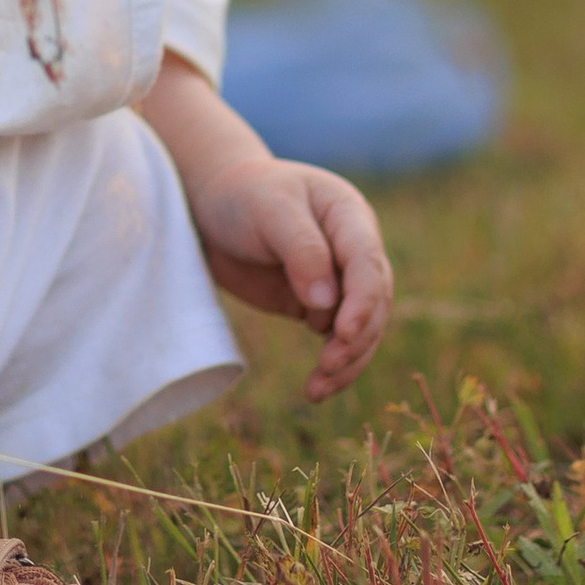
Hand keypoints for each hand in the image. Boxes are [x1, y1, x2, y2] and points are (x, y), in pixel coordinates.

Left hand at [185, 155, 391, 401]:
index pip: (367, 262)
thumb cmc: (243, 195)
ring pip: (362, 328)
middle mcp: (353, 249)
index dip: (362, 300)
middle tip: (327, 366)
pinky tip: (316, 389)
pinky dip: (332, 366)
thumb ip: (301, 249)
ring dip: (347, 361)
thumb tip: (327, 302)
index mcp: (349, 215)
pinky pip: (336, 340)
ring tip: (317, 389)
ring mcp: (338, 280)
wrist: (210, 205)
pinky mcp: (317, 305)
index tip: (344, 333)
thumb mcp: (269, 209)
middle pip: (373, 301)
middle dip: (355, 338)